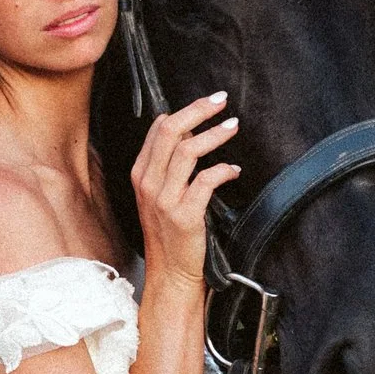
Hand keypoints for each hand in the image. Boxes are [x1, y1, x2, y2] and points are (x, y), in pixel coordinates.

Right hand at [131, 93, 238, 297]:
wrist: (170, 273)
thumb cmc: (170, 233)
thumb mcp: (159, 196)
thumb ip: (167, 166)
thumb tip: (188, 129)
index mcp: (141, 174)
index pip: (158, 129)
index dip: (185, 111)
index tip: (207, 102)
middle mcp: (148, 183)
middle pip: (170, 131)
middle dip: (198, 110)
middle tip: (221, 100)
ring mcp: (164, 200)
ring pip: (188, 150)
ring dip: (215, 134)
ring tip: (233, 126)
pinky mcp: (184, 215)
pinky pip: (206, 181)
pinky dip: (223, 170)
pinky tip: (233, 170)